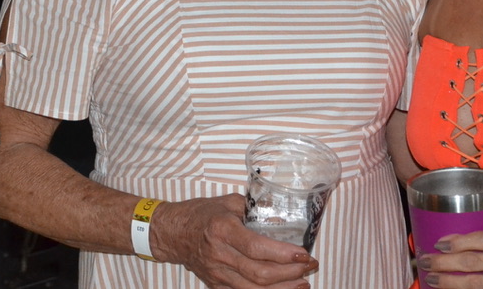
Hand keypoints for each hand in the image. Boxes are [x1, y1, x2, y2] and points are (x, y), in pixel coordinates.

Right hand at [150, 193, 317, 288]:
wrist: (172, 233)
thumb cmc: (201, 213)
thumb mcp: (229, 202)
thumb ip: (256, 208)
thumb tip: (283, 217)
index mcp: (222, 230)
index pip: (257, 247)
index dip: (283, 254)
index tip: (303, 254)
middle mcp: (219, 254)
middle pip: (259, 273)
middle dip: (290, 273)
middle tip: (310, 266)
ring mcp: (216, 274)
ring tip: (303, 283)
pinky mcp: (216, 285)